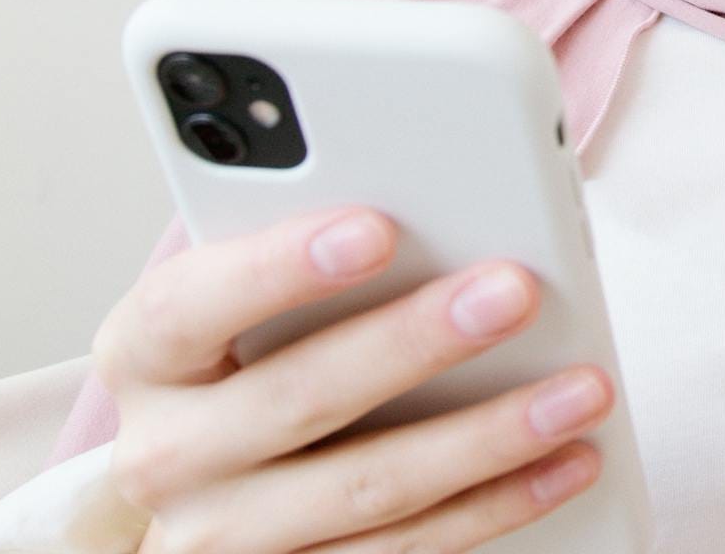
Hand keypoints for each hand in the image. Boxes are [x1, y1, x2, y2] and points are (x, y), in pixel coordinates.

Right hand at [90, 205, 612, 551]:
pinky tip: (563, 461)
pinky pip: (407, 550)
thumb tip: (438, 205)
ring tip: (580, 387)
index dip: (279, 266)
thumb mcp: (243, 307)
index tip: (377, 227)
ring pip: (369, 487)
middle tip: (514, 289)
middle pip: (297, 399)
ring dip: (488, 436)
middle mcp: (167, 455)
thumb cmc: (247, 361)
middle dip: (415, 340)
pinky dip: (498, 504)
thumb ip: (306, 260)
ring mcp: (226, 535)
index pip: (190, 305)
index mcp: (145, 356)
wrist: (213, 497)